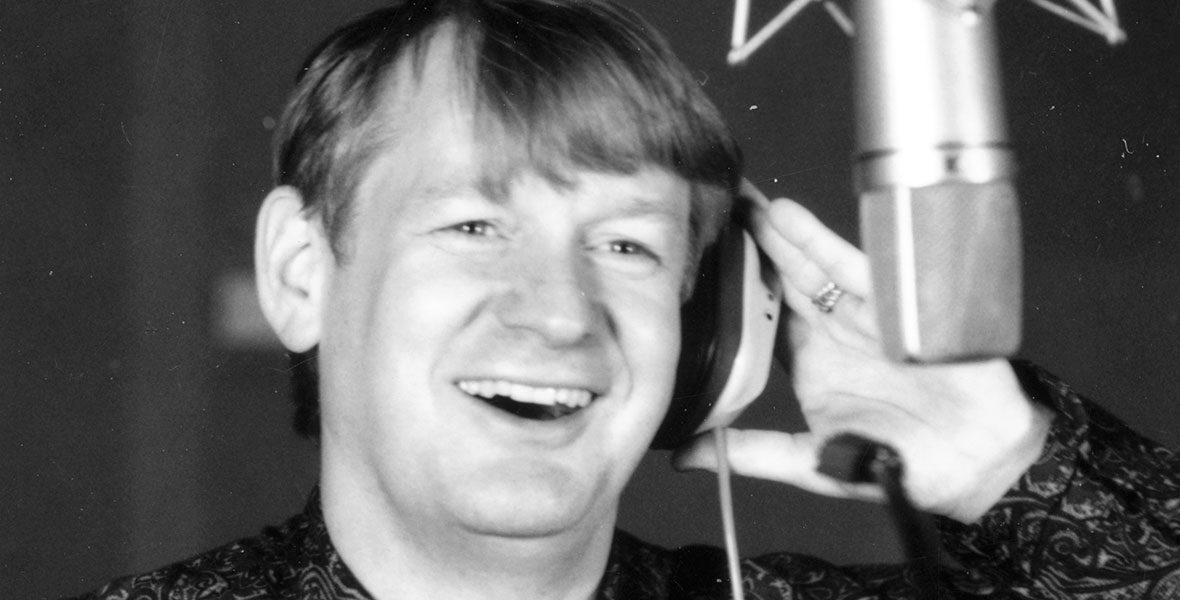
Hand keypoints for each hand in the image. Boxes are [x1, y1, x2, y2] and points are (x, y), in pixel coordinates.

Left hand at [673, 185, 1051, 522]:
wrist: (978, 466)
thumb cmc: (904, 466)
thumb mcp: (814, 462)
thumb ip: (752, 453)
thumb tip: (685, 457)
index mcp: (812, 361)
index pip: (763, 315)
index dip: (733, 287)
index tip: (696, 259)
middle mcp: (836, 332)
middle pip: (785, 279)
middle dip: (752, 244)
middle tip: (715, 209)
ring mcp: (866, 315)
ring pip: (813, 266)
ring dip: (780, 235)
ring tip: (744, 206)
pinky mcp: (897, 307)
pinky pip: (855, 267)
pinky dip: (822, 243)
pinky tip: (791, 219)